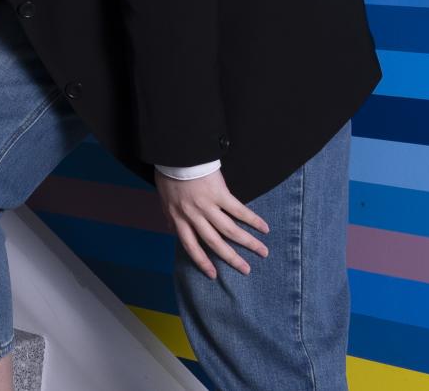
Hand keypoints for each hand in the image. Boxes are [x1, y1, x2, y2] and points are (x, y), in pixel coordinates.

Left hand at [155, 169, 269, 277]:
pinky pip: (239, 210)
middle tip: (246, 270)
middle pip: (215, 243)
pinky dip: (253, 220)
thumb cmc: (169, 174)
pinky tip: (264, 228)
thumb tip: (171, 230)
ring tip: (263, 252)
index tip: (213, 275)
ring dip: (248, 243)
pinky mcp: (220, 193)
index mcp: (178, 218)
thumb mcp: (164, 199)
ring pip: (230, 230)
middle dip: (232, 258)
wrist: (176, 153)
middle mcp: (193, 216)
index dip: (202, 261)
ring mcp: (207, 206)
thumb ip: (169, 216)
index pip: (190, 246)